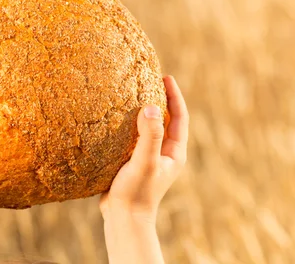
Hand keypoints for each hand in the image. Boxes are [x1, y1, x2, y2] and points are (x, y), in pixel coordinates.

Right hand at [100, 75, 188, 262]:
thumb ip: (149, 135)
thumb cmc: (137, 192)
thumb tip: (152, 107)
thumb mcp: (144, 161)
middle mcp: (164, 153)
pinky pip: (134, 137)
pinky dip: (129, 124)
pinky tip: (114, 118)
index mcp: (174, 152)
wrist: (123, 219)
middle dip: (160, 99)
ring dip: (144, 111)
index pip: (180, 117)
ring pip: (150, 128)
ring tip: (132, 93)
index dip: (174, 95)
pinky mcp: (133, 162)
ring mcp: (149, 158)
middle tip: (148, 79)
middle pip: (167, 120)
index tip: (166, 76)